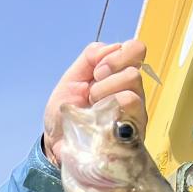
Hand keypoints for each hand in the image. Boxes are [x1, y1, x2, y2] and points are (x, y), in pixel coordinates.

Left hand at [43, 40, 147, 166]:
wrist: (56, 143)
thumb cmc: (65, 112)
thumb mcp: (71, 80)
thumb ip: (89, 58)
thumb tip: (112, 47)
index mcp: (118, 74)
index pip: (136, 50)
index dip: (117, 55)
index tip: (96, 72)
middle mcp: (131, 90)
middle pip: (134, 68)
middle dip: (108, 77)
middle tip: (91, 93)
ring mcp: (134, 110)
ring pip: (133, 85)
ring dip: (106, 92)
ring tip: (93, 107)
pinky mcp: (133, 127)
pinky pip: (131, 105)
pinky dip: (112, 107)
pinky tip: (99, 118)